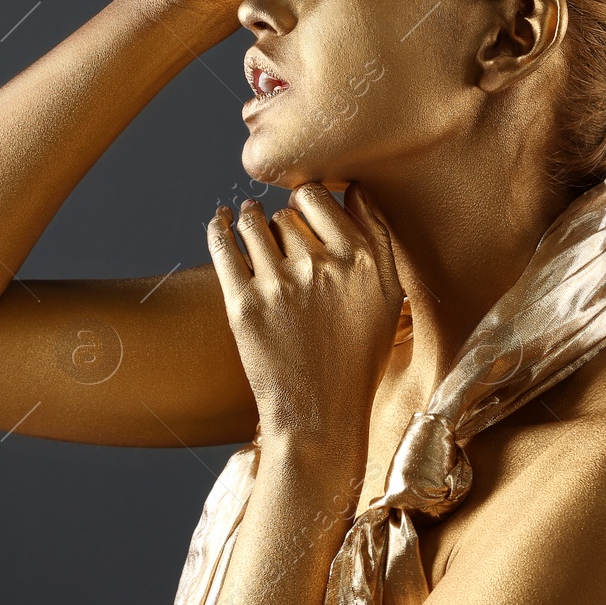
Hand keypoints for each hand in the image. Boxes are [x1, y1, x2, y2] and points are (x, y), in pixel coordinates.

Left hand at [206, 182, 403, 448]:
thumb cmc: (357, 357)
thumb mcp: (388, 296)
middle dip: (280, 220)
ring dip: (248, 218)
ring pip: (253, 224)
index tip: (302, 212)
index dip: (306, 201)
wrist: (320, 415)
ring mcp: (281, 285)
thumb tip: (352, 188)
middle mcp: (323, 266)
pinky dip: (217, 227)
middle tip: (280, 234)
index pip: (318, 198)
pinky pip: (223, 247)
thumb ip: (378, 237)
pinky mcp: (244, 305)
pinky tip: (218, 221)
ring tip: (247, 219)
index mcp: (362, 260)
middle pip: (285, 213)